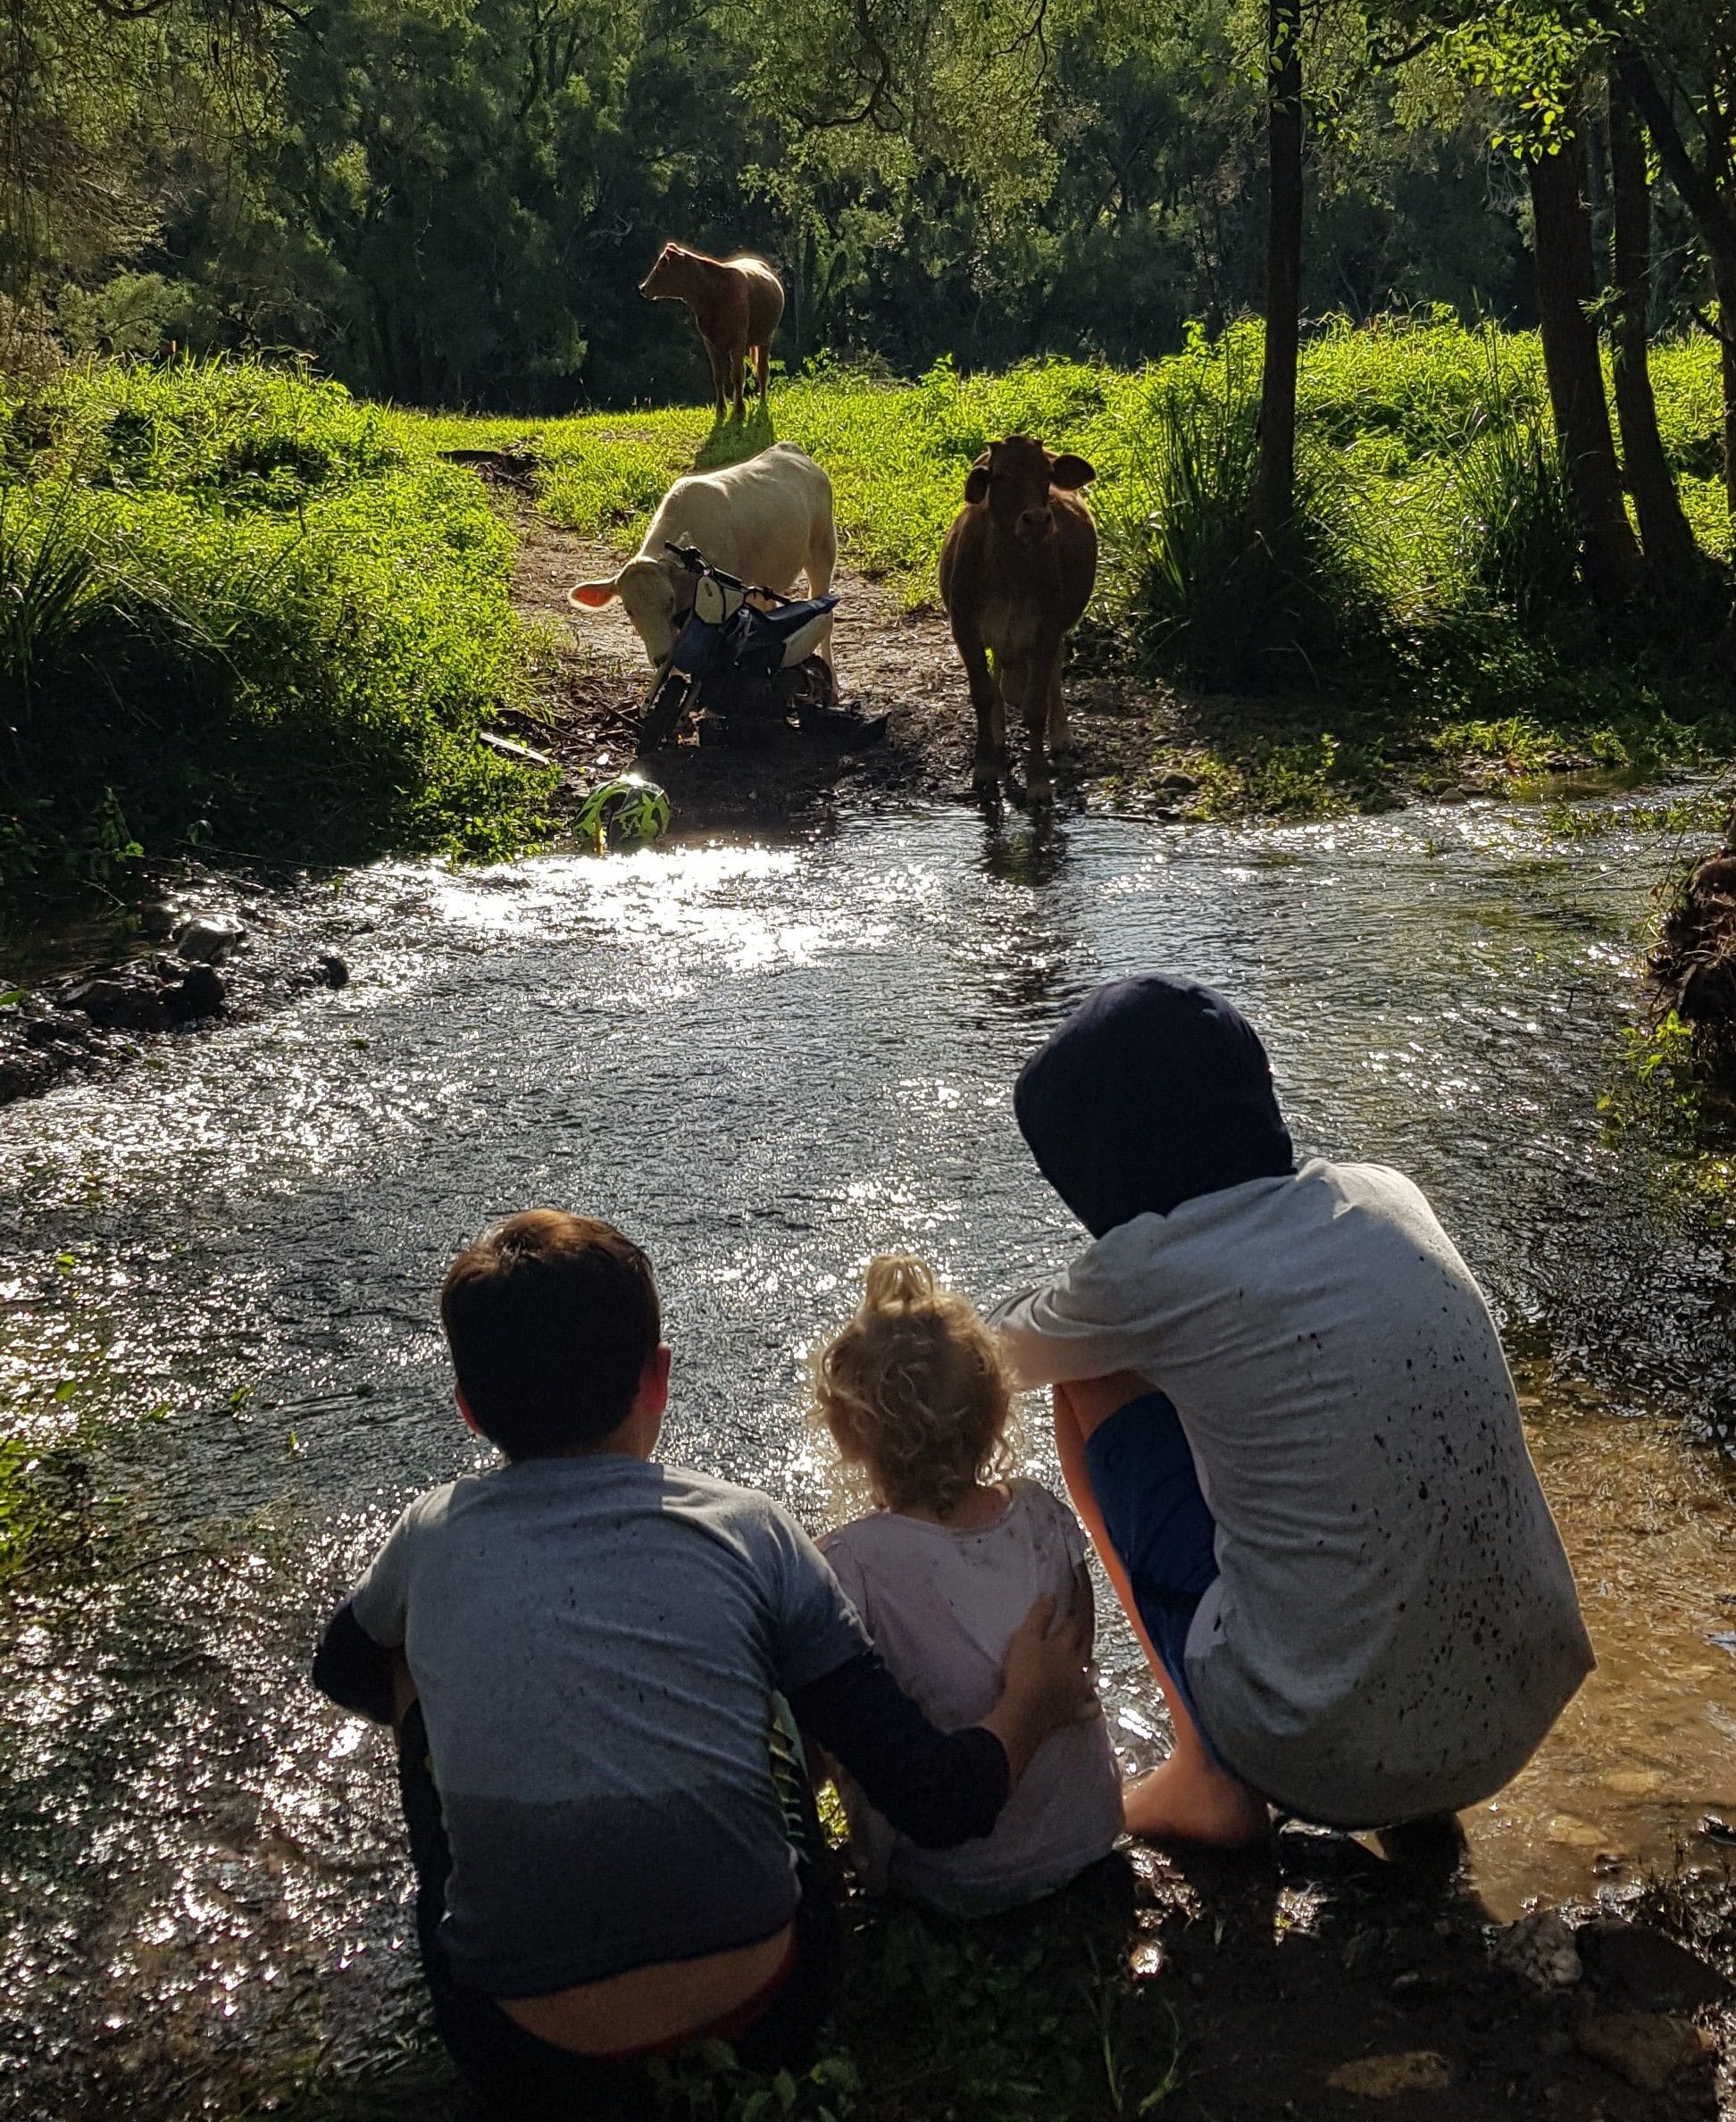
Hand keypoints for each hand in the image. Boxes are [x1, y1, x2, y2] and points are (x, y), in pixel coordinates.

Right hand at [982, 1591, 1096, 1783]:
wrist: (1025, 1714)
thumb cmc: (1024, 1673)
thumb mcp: (1026, 1638)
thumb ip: (1040, 1617)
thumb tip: (1052, 1595)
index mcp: (1068, 1644)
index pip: (1078, 1615)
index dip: (1080, 1596)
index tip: (1080, 1578)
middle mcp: (1080, 1665)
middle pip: (1088, 1639)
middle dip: (1086, 1621)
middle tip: (1083, 1608)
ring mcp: (1081, 1689)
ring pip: (1092, 1670)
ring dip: (1090, 1660)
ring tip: (1086, 1653)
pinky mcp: (1076, 1711)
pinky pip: (1090, 1705)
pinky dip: (1092, 1700)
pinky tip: (1091, 1697)